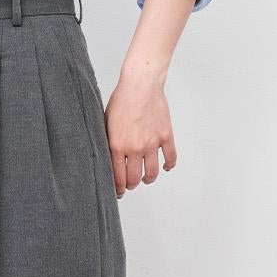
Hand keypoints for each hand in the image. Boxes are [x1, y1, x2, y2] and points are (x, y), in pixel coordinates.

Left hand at [103, 68, 177, 196]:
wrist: (140, 84)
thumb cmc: (121, 100)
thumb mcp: (106, 123)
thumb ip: (108, 142)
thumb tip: (107, 158)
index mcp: (117, 146)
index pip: (117, 177)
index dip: (117, 188)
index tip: (118, 192)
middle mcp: (134, 148)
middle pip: (134, 178)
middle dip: (130, 185)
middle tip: (130, 185)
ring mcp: (152, 143)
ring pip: (151, 173)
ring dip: (148, 179)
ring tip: (146, 179)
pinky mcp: (165, 136)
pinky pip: (170, 158)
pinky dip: (168, 166)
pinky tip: (165, 167)